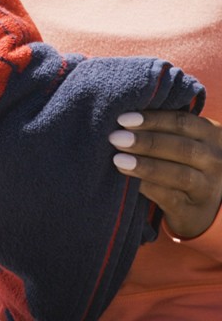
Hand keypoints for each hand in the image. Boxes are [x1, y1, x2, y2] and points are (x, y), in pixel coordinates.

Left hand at [109, 110, 221, 238]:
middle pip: (182, 147)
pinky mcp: (195, 211)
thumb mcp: (178, 139)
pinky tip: (128, 182)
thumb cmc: (178, 160)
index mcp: (210, 134)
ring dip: (146, 166)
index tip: (122, 118)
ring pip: (180, 175)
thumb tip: (119, 115)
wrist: (195, 204)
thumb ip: (159, 127)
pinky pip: (171, 198)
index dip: (152, 119)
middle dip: (145, 142)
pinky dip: (148, 187)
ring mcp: (208, 187)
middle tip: (115, 138)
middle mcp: (215, 159)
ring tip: (118, 160)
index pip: (182, 121)